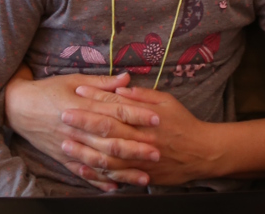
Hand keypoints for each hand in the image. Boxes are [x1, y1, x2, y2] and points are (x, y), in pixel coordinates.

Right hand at [3, 69, 159, 191]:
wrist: (17, 107)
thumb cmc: (48, 89)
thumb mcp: (74, 80)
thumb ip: (101, 82)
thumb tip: (127, 78)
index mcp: (82, 104)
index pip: (115, 110)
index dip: (136, 114)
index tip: (156, 119)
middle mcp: (78, 128)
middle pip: (111, 139)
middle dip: (136, 147)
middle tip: (157, 152)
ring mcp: (69, 145)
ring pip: (100, 160)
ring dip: (123, 170)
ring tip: (144, 176)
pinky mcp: (62, 158)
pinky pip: (83, 172)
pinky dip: (98, 181)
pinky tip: (115, 187)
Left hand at [62, 84, 220, 186]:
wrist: (202, 153)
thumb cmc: (184, 123)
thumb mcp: (167, 101)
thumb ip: (143, 96)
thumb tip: (122, 87)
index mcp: (145, 119)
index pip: (116, 106)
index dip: (96, 99)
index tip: (77, 92)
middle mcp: (141, 139)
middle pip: (107, 130)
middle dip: (83, 123)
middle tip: (62, 116)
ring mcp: (140, 160)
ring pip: (107, 156)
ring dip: (85, 150)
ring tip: (65, 144)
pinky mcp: (141, 175)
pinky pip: (115, 176)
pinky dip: (97, 174)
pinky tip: (82, 168)